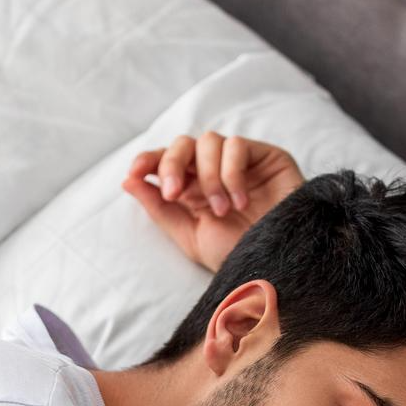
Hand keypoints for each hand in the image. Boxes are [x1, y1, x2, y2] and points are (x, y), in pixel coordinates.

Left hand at [121, 132, 305, 273]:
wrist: (278, 264)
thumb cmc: (237, 254)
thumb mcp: (189, 236)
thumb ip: (159, 208)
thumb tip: (127, 180)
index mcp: (192, 187)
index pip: (164, 159)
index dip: (148, 159)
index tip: (135, 172)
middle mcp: (214, 170)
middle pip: (183, 144)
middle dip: (172, 164)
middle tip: (174, 193)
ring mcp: (240, 162)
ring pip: (209, 141)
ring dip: (209, 177)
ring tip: (222, 210)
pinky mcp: (266, 156)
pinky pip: (237, 146)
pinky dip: (232, 172)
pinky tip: (240, 201)